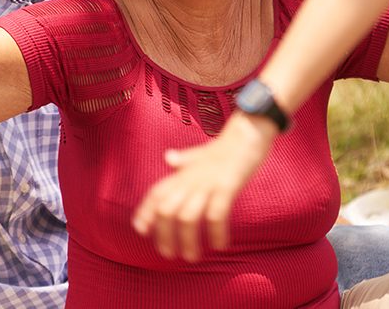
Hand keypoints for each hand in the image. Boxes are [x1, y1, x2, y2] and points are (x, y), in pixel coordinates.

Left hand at [131, 114, 277, 261]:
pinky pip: (216, 214)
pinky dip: (216, 233)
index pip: (156, 193)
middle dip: (164, 235)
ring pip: (187, 217)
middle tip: (170, 254)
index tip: (140, 230)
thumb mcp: (201, 154)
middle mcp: (191, 179)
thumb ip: (184, 159)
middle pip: (166, 210)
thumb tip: (169, 158)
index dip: (145, 212)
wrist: (248, 132)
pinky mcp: (227, 186)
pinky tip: (220, 245)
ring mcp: (208, 183)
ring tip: (193, 257)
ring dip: (188, 241)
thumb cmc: (225, 147)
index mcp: (182, 173)